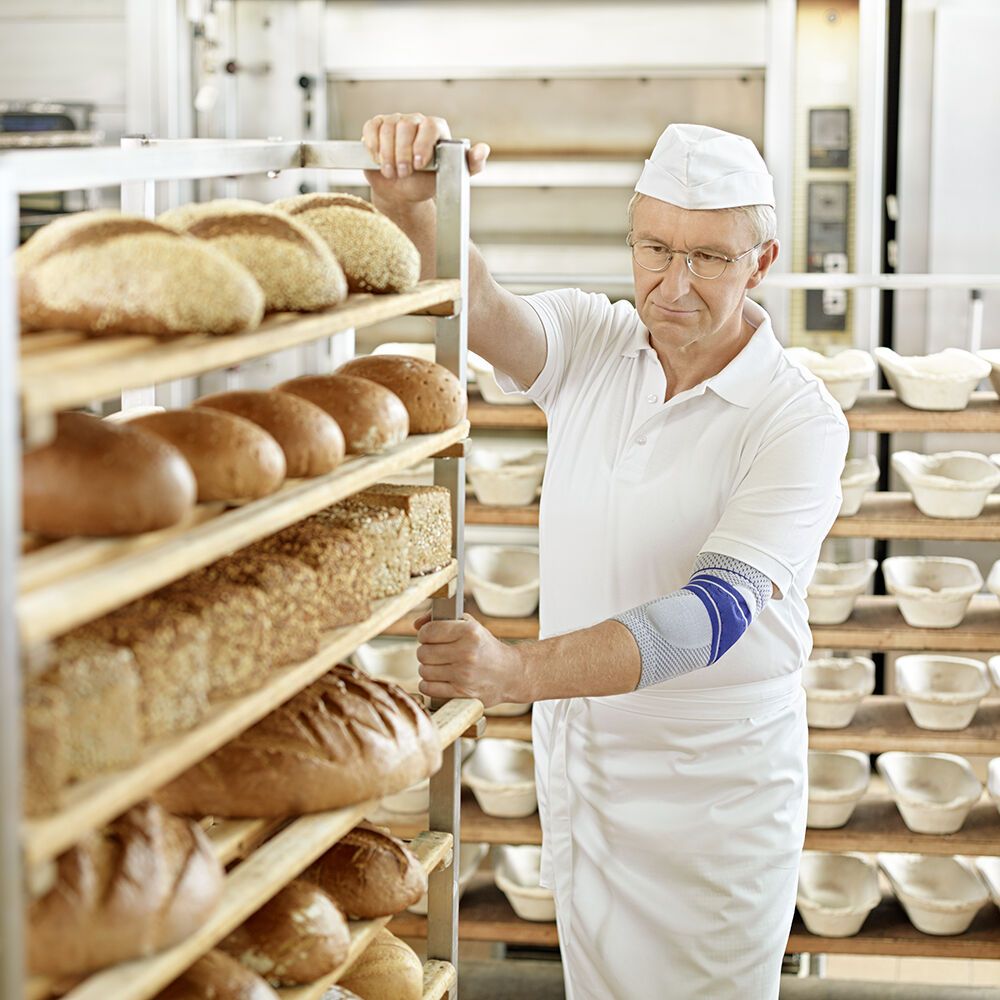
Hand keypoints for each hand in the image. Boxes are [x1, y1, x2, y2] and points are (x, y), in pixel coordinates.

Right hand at [360, 112, 489, 205]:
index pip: (430, 126)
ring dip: (387, 155)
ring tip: (392, 172)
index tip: (418, 164)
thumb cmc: (426, 183)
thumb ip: (471, 164)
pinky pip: (371, 128)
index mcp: (435, 129)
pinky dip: (372, 146)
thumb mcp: (452, 177)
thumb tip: (482, 150)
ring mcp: (395, 122)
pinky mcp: (376, 127)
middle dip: (402, 154)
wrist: (402, 192)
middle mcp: (415, 121)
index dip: (423, 144)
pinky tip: (378, 160)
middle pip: (405, 126)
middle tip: (403, 174)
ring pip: (387, 129)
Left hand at [414, 612, 526, 706]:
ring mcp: (464, 674)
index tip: (428, 637)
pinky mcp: (462, 692)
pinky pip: (428, 688)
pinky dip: (429, 684)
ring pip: (424, 671)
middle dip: (426, 652)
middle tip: (436, 652)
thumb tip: (416, 624)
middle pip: (423, 652)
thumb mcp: (471, 626)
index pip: (429, 631)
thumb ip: (443, 619)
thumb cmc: (486, 647)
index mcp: (469, 632)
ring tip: (440, 666)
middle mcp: (467, 652)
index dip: (424, 634)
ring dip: (428, 669)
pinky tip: (440, 679)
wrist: (510, 673)